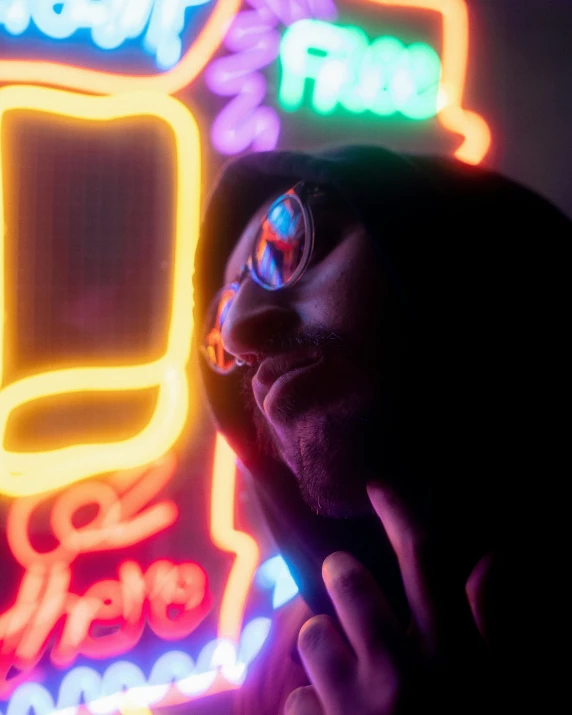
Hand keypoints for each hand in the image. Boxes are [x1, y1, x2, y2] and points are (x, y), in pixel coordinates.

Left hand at [285, 484, 497, 714]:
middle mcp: (400, 674)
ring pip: (311, 635)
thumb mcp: (494, 683)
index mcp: (451, 656)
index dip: (399, 512)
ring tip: (345, 666)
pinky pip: (297, 699)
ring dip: (324, 644)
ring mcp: (353, 708)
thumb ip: (489, 621)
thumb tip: (492, 558)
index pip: (424, 559)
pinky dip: (313, 705)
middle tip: (347, 581)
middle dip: (342, 574)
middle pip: (347, 580)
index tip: (378, 487)